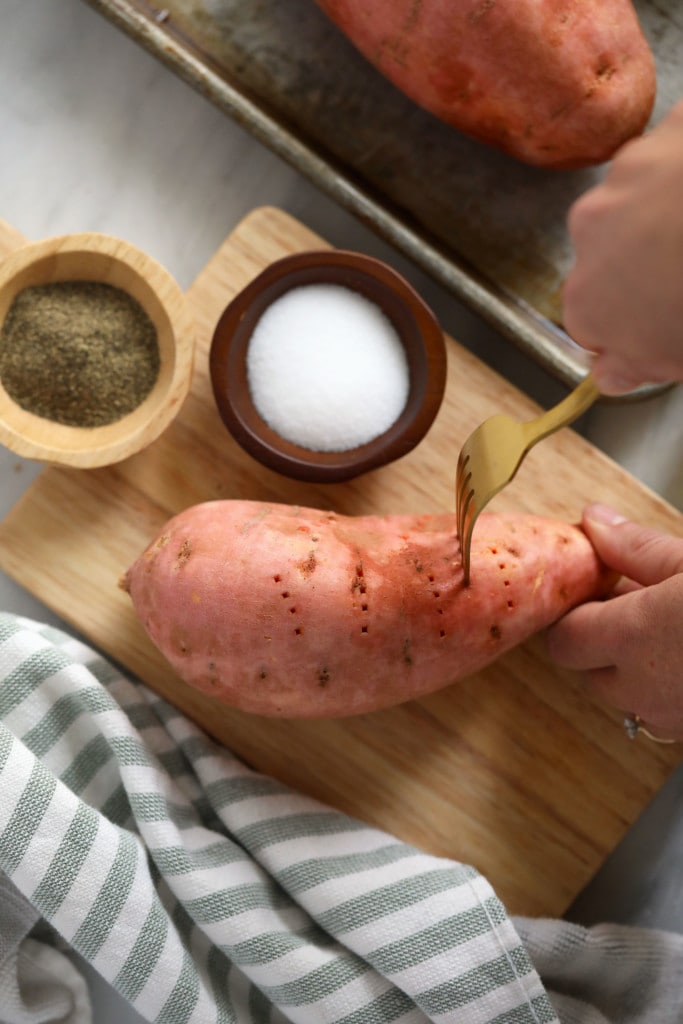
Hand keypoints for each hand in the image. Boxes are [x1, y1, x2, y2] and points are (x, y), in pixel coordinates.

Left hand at [546, 503, 682, 738]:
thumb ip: (634, 547)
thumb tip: (593, 521)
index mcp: (629, 637)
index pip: (563, 638)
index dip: (575, 614)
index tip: (595, 593)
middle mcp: (640, 688)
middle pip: (588, 671)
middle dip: (602, 643)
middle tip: (638, 608)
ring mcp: (669, 718)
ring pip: (627, 698)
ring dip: (634, 670)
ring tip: (668, 631)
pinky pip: (662, 715)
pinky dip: (666, 690)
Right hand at [562, 99, 682, 393]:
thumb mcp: (676, 359)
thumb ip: (634, 367)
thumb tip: (609, 375)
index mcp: (589, 301)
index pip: (588, 321)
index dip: (626, 323)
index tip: (658, 325)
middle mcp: (590, 234)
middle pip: (608, 253)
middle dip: (642, 261)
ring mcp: (625, 177)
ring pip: (638, 198)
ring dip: (666, 211)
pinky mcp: (668, 129)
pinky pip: (676, 151)